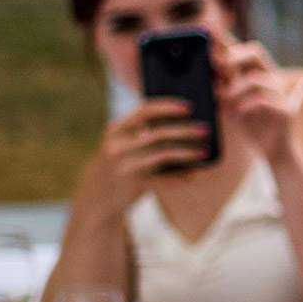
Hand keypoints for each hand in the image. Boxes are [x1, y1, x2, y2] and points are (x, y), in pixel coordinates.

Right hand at [83, 100, 210, 214]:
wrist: (97, 195)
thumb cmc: (118, 163)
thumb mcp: (121, 143)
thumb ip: (141, 131)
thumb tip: (182, 121)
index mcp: (115, 130)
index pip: (143, 111)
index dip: (168, 107)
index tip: (190, 107)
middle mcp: (117, 146)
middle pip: (157, 133)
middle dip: (185, 130)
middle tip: (206, 129)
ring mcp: (123, 166)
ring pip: (163, 155)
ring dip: (188, 153)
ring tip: (205, 151)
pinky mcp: (132, 185)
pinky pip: (163, 180)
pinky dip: (181, 176)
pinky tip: (194, 175)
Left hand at [218, 41, 302, 163]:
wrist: (275, 151)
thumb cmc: (252, 125)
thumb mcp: (231, 102)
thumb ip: (222, 85)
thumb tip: (202, 70)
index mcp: (259, 73)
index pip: (242, 48)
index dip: (226, 38)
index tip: (206, 31)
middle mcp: (273, 78)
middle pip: (255, 52)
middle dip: (232, 58)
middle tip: (216, 71)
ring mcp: (282, 93)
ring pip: (255, 79)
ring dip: (233, 91)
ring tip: (221, 105)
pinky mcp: (287, 110)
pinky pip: (263, 100)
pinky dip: (244, 106)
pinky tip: (234, 115)